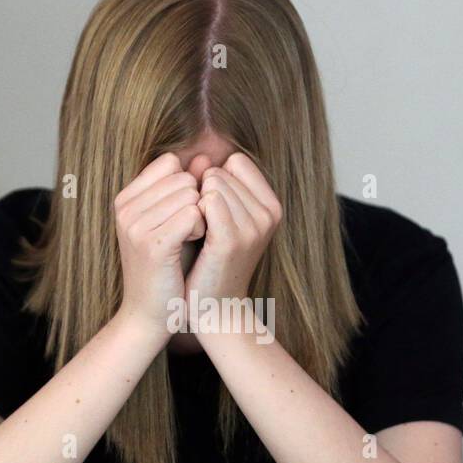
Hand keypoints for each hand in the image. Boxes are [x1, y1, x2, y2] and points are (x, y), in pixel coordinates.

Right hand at [112, 152, 206, 336]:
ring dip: (201, 216)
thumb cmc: (167, 267)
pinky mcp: (152, 243)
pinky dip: (201, 228)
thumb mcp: (173, 220)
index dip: (187, 184)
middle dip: (197, 200)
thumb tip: (205, 157)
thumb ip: (186, 187)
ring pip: (190, 194)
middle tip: (190, 230)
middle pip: (183, 177)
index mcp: (126, 198)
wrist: (151, 312)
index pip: (170, 163)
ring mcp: (135, 225)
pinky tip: (195, 243)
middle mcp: (125, 207)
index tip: (184, 212)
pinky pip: (193, 214)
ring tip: (191, 239)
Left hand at [186, 153, 282, 302]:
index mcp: (271, 206)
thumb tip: (198, 154)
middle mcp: (269, 214)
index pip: (236, 162)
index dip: (213, 179)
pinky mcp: (231, 241)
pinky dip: (191, 213)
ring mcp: (253, 227)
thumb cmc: (212, 261)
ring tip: (197, 233)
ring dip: (194, 204)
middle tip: (200, 225)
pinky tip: (191, 235)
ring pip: (212, 184)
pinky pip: (207, 202)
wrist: (214, 307)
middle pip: (221, 172)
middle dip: (202, 192)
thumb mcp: (222, 218)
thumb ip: (216, 184)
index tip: (209, 208)